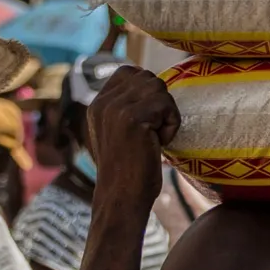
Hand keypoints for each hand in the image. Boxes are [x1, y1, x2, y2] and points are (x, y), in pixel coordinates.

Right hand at [83, 65, 178, 212]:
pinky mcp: (133, 119)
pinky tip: (158, 144)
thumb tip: (152, 82)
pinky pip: (167, 106)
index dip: (147, 90)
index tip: (147, 120)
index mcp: (98, 103)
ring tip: (154, 138)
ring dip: (166, 114)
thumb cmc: (130, 169)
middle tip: (152, 133)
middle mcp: (103, 102)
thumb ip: (127, 106)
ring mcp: (116, 109)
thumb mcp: (119, 131)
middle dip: (159, 104)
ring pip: (159, 88)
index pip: (129, 71)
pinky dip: (171, 126)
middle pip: (149, 78)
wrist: (122, 198)